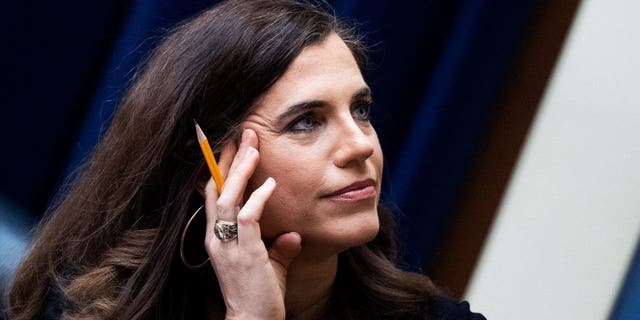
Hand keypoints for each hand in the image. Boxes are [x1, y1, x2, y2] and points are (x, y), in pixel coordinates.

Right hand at [203, 129, 301, 319]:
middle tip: (244, 132)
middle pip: (217, 187)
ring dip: (241, 168)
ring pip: (228, 196)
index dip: (221, 168)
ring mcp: (227, 245)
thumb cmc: (261, 294)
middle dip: (229, 158)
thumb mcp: (269, 265)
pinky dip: (259, 197)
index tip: (231, 144)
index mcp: (218, 237)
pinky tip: (271, 183)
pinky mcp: (244, 253)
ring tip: (253, 144)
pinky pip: (248, 216)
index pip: (214, 194)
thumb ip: (278, 247)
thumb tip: (294, 235)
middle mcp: (217, 237)